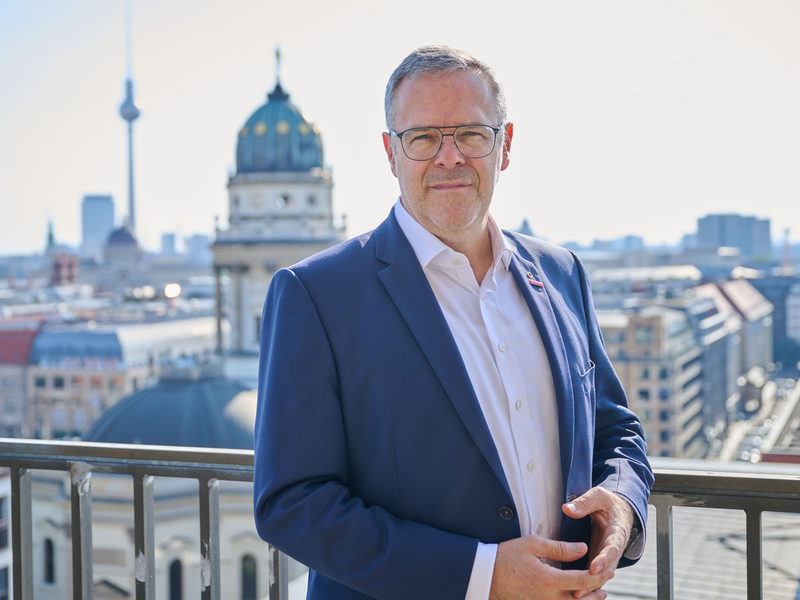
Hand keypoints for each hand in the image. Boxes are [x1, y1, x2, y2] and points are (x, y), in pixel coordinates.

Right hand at [489, 534, 613, 598]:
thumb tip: (583, 549)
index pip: (583, 581)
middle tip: (607, 584)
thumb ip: (560, 548)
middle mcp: (549, 599)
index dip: (599, 576)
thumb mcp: (533, 545)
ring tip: (598, 595)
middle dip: (598, 592)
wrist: (484, 576)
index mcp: (550, 581)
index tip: (608, 570)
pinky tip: (575, 599)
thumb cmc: (506, 556)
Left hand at [562, 487, 634, 598]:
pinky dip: (587, 583)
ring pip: (601, 575)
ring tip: (575, 595)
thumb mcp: (599, 496)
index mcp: (617, 532)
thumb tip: (567, 509)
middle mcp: (614, 547)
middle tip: (580, 590)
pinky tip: (575, 593)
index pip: (612, 548)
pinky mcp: (599, 559)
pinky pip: (594, 574)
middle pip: (607, 568)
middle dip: (594, 580)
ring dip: (589, 586)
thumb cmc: (608, 502)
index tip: (593, 568)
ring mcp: (607, 555)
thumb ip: (585, 502)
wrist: (618, 510)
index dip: (604, 559)